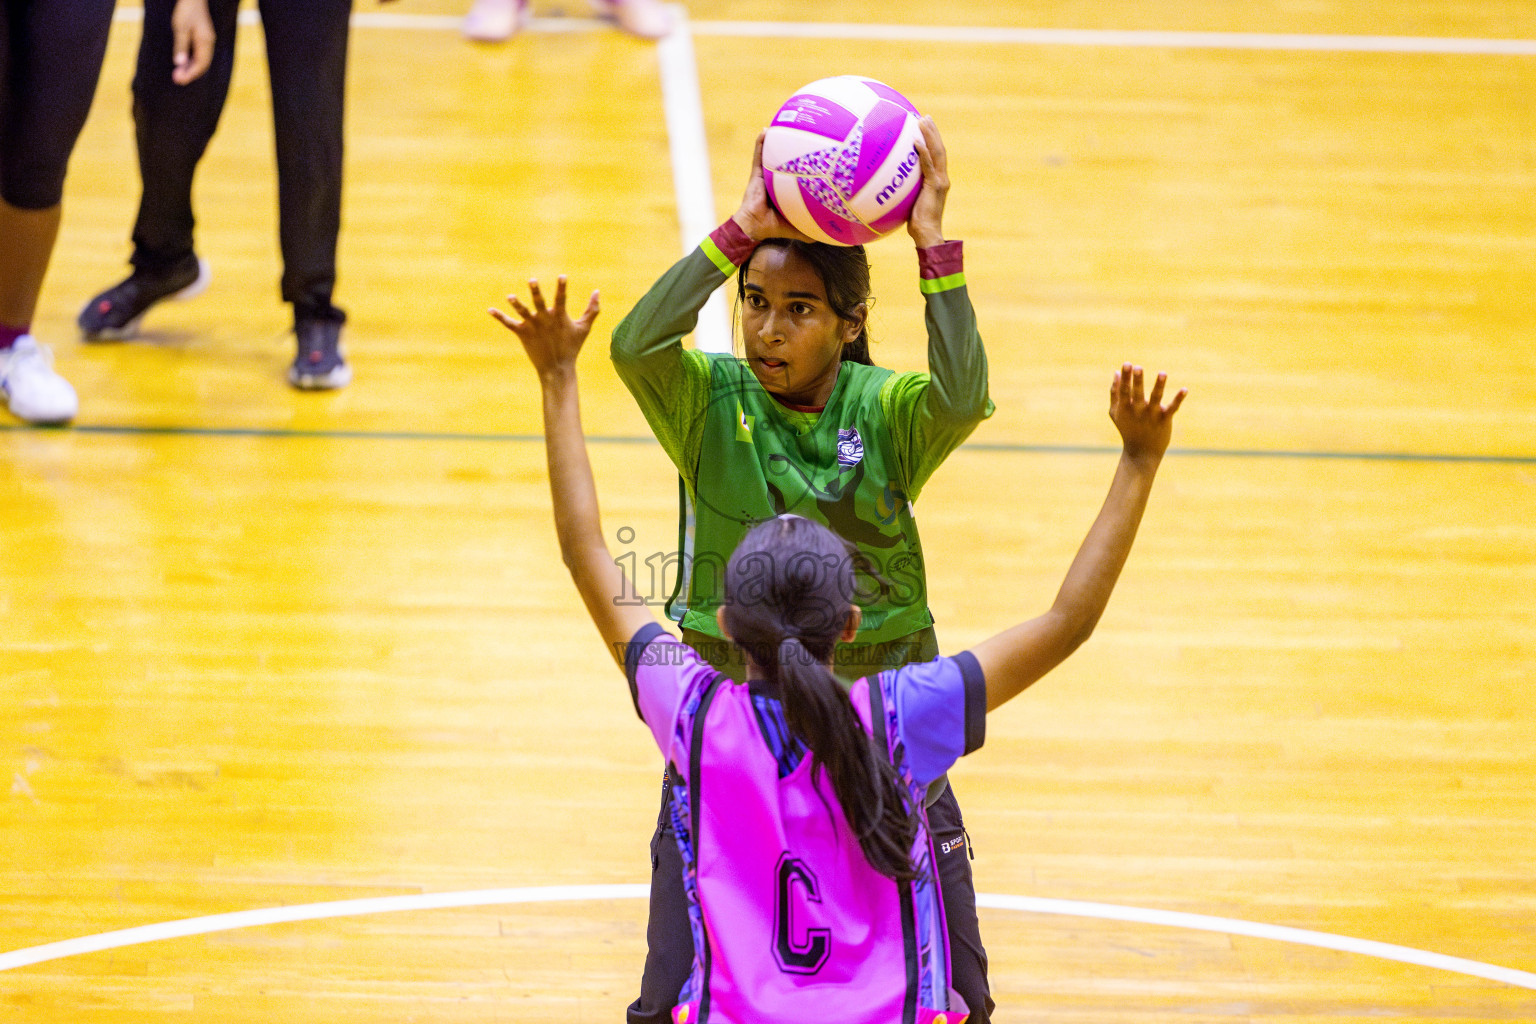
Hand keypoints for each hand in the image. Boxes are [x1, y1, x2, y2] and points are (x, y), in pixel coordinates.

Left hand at [170, 0, 214, 84]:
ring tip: (179, 74)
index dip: (190, 73)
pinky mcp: (203, 38)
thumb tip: (179, 63)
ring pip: (202, 60)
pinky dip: (192, 61)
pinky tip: (184, 63)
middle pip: (202, 64)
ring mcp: (207, 41)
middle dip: (191, 73)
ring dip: (191, 68)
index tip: (179, 80)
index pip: (200, 64)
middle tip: (177, 80)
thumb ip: (180, 46)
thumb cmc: (186, 10)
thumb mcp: (180, 28)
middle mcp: (209, 43)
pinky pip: (200, 54)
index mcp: (205, 42)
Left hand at [489, 277, 600, 380]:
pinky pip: (509, 324)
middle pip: (539, 302)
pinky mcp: (523, 334)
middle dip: (536, 291)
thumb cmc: (572, 347)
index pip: (561, 298)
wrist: (557, 368)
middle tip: (532, 280)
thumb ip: (592, 310)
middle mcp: (545, 320)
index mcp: (559, 316)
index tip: (562, 276)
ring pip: (523, 312)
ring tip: (510, 296)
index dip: (562, 287)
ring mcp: (533, 327)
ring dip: (517, 304)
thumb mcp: (584, 328)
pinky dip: (500, 317)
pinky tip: (490, 310)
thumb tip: (598, 291)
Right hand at [730, 131, 815, 242]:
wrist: (755, 227)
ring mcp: (765, 175)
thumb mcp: (798, 228)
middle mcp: (776, 180)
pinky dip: (760, 143)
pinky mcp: (756, 173)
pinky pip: (758, 155)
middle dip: (793, 146)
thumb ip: (812, 229)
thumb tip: (832, 234)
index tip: (819, 152)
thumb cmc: (774, 228)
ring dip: (776, 139)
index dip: (807, 164)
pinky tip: (765, 131)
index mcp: (787, 190)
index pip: (798, 174)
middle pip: (786, 160)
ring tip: (784, 123)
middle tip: (805, 132)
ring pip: (772, 154)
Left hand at [905, 115, 948, 248]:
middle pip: (940, 149)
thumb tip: (888, 185)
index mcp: (938, 181)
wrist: (928, 235)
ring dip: (930, 135)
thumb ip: (905, 191)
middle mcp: (942, 178)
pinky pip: (928, 166)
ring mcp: (940, 181)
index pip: (937, 156)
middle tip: (925, 117)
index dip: (932, 140)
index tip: (924, 127)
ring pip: (937, 152)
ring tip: (923, 120)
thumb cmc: (917, 224)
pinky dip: (923, 152)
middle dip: (933, 131)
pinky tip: (916, 142)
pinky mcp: (935, 186)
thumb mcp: (909, 203)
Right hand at [1109, 364, 1185, 464]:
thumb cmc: (1128, 429)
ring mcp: (1151, 415)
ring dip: (1159, 385)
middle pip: (1137, 393)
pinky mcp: (1164, 420)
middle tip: (1138, 367)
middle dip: (1137, 381)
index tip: (1127, 364)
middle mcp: (1137, 411)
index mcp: (1125, 408)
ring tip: (1162, 373)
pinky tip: (1185, 390)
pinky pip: (1172, 408)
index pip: (1124, 390)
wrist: (1142, 453)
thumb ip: (1114, 394)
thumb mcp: (1117, 413)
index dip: (1125, 377)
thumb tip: (1117, 372)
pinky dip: (1178, 399)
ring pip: (1156, 398)